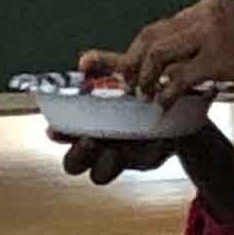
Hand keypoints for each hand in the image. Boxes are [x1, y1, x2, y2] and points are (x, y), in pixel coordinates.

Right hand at [62, 47, 204, 180]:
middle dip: (78, 154)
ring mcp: (120, 157)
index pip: (61, 136)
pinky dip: (150, 150)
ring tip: (116, 148)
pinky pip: (144, 162)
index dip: (58, 134)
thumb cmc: (140, 89)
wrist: (176, 100)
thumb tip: (85, 61)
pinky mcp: (147, 160)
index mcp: (85, 124)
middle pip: (74, 164)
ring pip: (100, 173)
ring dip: (105, 162)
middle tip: (90, 139)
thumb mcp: (122, 75)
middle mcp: (98, 146)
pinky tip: (157, 139)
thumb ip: (103, 65)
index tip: (57, 129)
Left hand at [110, 0, 233, 106]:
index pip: (163, 24)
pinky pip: (180, 76)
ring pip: (160, 52)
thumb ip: (207, 40)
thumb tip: (178, 62)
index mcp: (210, 5)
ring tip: (144, 95)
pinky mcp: (221, 57)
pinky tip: (165, 105)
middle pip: (153, 34)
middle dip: (133, 61)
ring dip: (145, 77)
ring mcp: (213, 33)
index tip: (133, 67)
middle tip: (128, 83)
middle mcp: (208, 12)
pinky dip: (167, 93)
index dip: (142, 48)